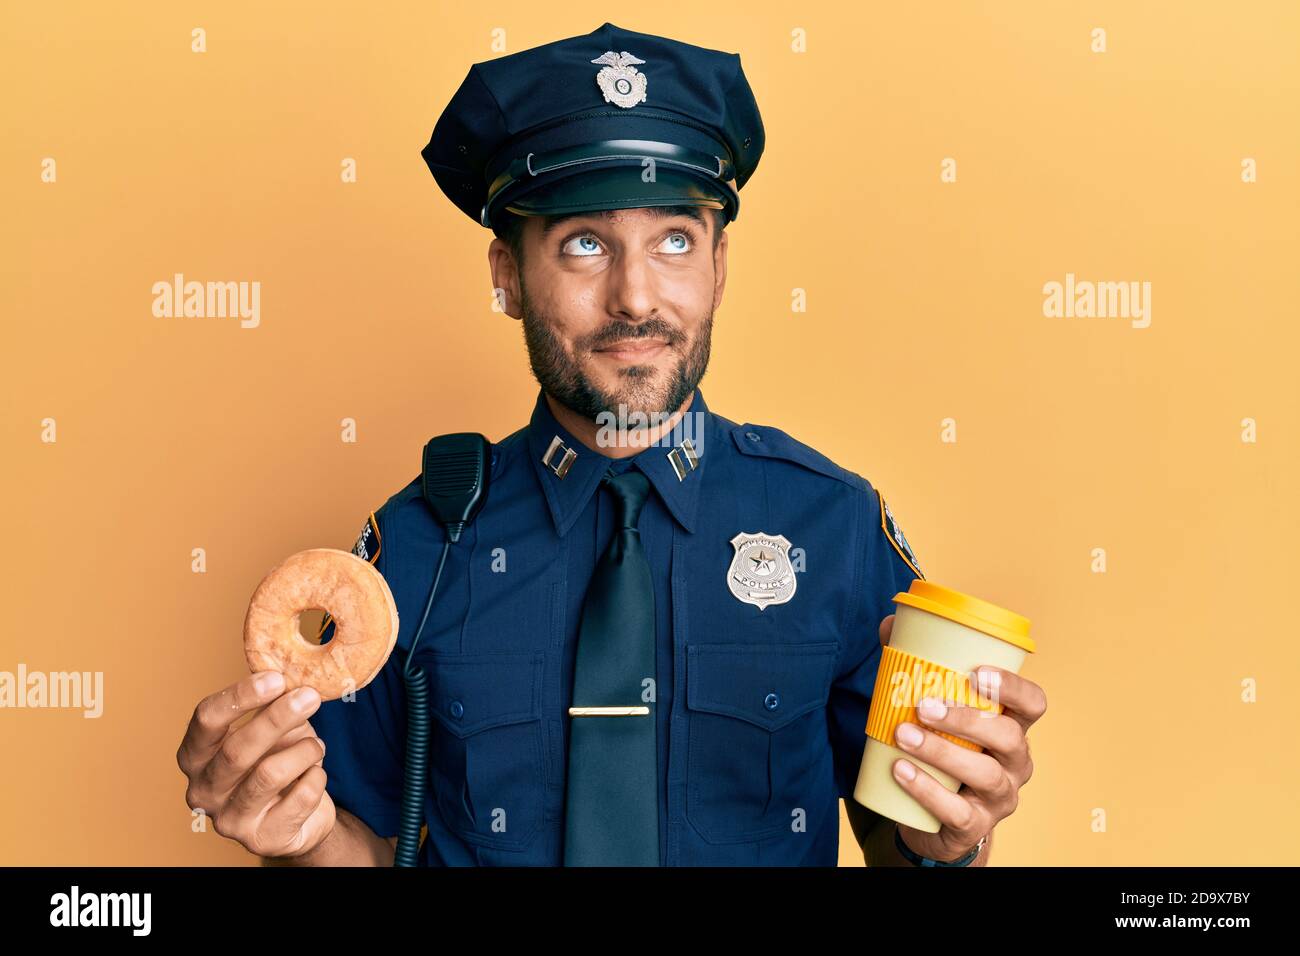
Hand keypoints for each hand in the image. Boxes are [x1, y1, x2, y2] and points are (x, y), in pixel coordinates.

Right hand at [176, 671, 334, 858]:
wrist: (299, 817)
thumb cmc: (277, 761)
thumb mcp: (271, 730)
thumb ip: (273, 706)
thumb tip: (294, 681)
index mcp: (195, 756)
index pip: (206, 721)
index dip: (240, 696)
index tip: (276, 678)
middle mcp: (202, 790)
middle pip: (236, 749)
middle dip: (277, 719)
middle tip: (310, 696)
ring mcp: (228, 821)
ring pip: (269, 775)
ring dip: (304, 750)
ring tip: (317, 745)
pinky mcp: (261, 840)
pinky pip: (300, 798)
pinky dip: (316, 777)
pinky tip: (315, 774)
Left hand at [877, 613, 1046, 862]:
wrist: (932, 818)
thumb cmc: (941, 750)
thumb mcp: (934, 711)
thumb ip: (914, 665)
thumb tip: (890, 622)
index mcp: (1011, 727)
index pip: (1033, 704)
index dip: (1013, 687)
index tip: (976, 672)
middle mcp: (1015, 762)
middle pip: (1008, 737)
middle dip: (967, 719)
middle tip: (924, 705)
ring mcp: (999, 798)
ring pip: (984, 774)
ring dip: (941, 752)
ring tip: (903, 734)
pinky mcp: (975, 827)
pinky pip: (958, 811)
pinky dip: (927, 790)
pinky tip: (900, 771)